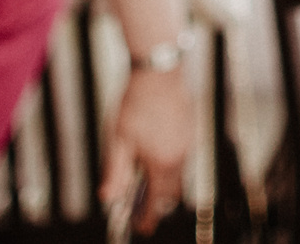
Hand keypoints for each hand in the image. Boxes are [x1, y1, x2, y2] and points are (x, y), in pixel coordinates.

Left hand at [99, 68, 191, 235]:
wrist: (159, 71)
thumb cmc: (136, 104)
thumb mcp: (118, 140)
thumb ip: (116, 173)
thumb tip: (109, 199)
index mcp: (161, 163)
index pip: (156, 201)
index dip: (148, 217)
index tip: (141, 227)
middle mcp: (180, 157)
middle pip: (171, 192)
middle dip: (157, 202)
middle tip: (141, 207)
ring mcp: (188, 142)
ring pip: (178, 174)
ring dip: (163, 182)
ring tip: (145, 178)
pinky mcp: (190, 129)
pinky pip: (182, 156)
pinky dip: (170, 163)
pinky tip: (155, 151)